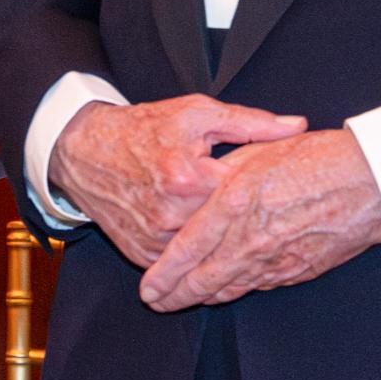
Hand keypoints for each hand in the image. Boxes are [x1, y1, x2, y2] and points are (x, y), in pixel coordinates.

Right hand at [50, 96, 306, 270]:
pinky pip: (181, 264)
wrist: (84, 150)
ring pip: (208, 252)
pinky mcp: (141, 254)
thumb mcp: (197, 114)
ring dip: (226, 245)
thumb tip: (296, 126)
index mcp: (188, 178)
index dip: (268, 194)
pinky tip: (215, 246)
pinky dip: (198, 256)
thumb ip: (251, 124)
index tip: (284, 191)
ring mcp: (153, 239)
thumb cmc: (143, 129)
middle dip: (250, 222)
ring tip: (246, 233)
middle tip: (271, 215)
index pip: (246, 198)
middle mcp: (170, 215)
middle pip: (230, 230)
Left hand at [136, 130, 380, 310]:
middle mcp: (251, 238)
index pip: (188, 249)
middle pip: (203, 280)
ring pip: (230, 288)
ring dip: (202, 298)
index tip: (147, 288)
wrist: (372, 182)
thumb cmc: (315, 158)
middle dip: (175, 297)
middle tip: (156, 303)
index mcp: (234, 204)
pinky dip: (235, 290)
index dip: (164, 274)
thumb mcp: (257, 153)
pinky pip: (258, 285)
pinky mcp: (298, 270)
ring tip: (180, 302)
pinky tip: (223, 291)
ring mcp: (276, 259)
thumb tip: (196, 194)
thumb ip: (221, 176)